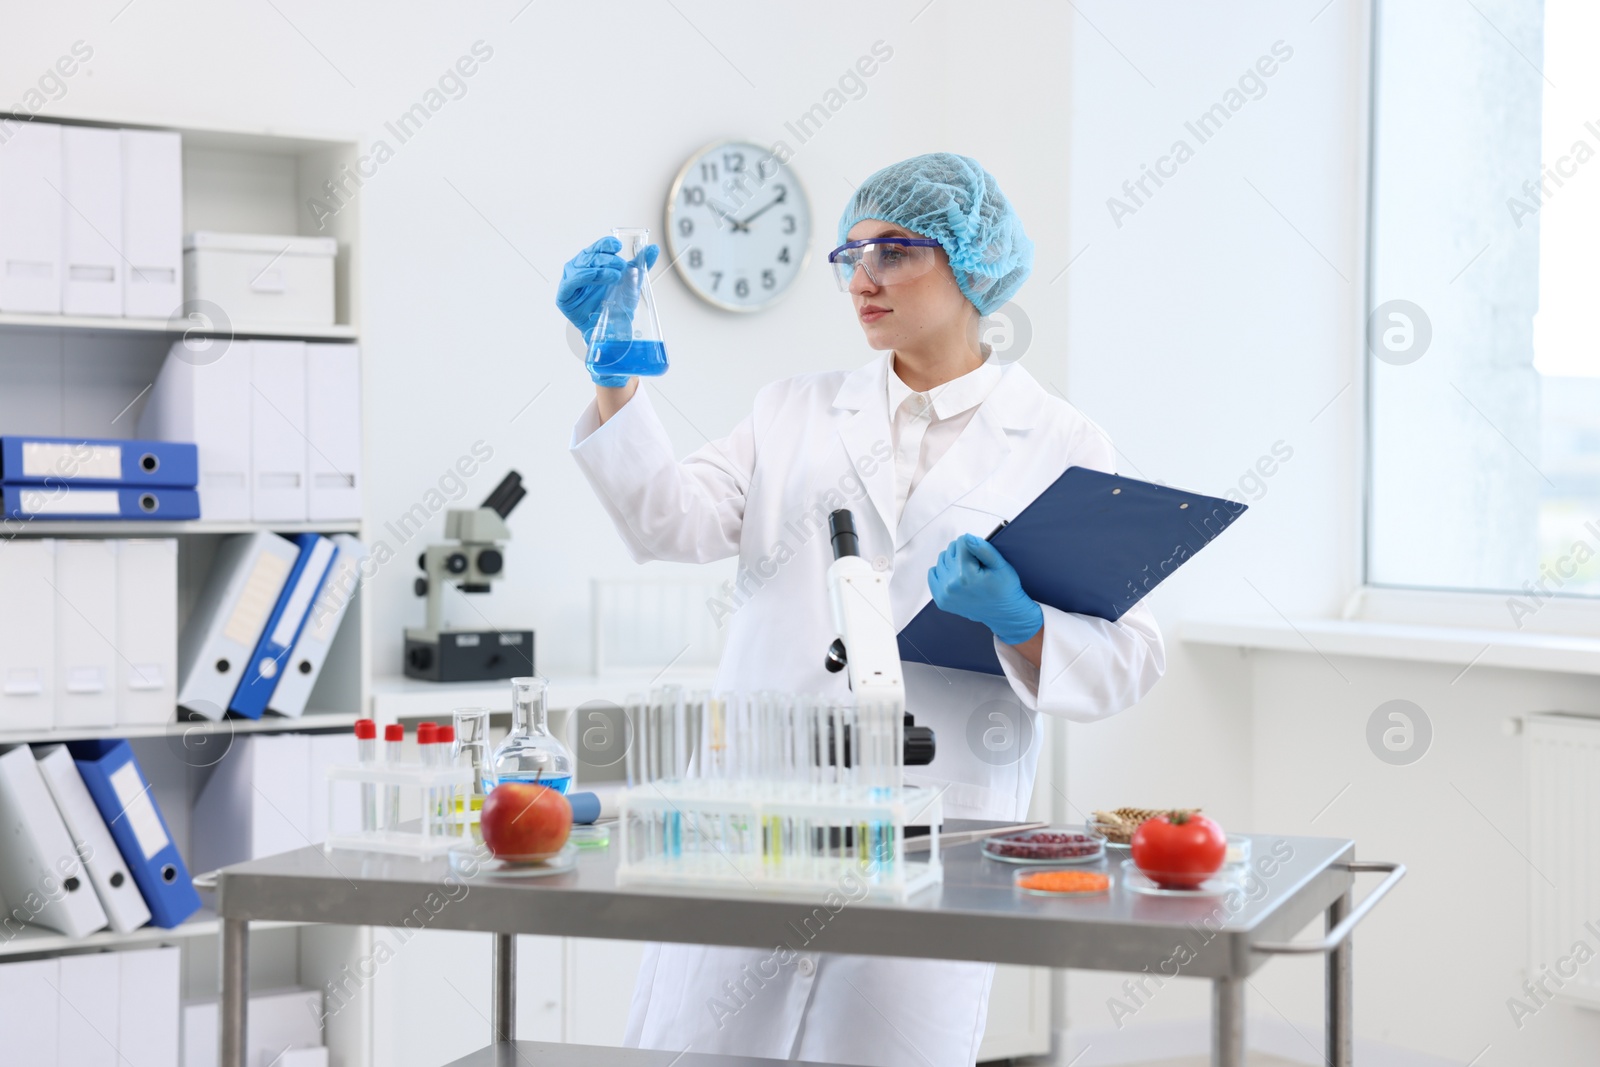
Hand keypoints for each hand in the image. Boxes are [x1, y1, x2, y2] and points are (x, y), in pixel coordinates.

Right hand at [557, 237, 659, 385]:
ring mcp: (571, 281)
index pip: (598, 247)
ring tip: (615, 276)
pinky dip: (583, 276)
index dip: (606, 243)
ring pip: (581, 266)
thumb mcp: (631, 283)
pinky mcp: (564, 296)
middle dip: (607, 258)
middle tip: (621, 266)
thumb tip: (653, 248)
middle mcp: (580, 268)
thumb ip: (640, 265)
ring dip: (599, 268)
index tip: (618, 246)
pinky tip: (594, 277)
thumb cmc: (616, 305)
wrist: (610, 331)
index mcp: (593, 262)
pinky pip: (571, 282)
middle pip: (590, 255)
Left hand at [927, 533, 1042, 645]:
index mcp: (966, 575)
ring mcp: (943, 594)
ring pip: (942, 559)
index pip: (962, 541)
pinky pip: (933, 573)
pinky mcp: (940, 600)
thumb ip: (983, 549)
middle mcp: (951, 585)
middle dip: (964, 553)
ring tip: (968, 572)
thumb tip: (966, 537)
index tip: (982, 559)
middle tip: (977, 567)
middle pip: (951, 549)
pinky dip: (943, 571)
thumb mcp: (1001, 565)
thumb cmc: (1005, 589)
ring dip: (954, 561)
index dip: (975, 547)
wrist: (1004, 614)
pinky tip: (957, 577)